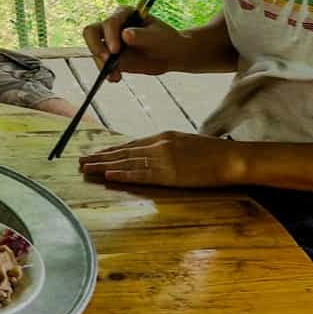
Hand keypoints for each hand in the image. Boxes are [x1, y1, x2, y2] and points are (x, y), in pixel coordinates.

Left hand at [77, 131, 242, 187]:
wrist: (232, 159)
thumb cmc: (214, 154)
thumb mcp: (187, 144)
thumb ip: (168, 149)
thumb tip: (154, 156)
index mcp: (163, 136)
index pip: (131, 144)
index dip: (111, 150)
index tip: (96, 154)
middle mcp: (159, 145)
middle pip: (124, 152)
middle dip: (101, 157)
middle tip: (80, 161)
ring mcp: (163, 158)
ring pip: (127, 163)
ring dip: (104, 166)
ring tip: (86, 169)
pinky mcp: (169, 174)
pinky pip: (140, 175)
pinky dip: (122, 175)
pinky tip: (107, 176)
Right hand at [81, 6, 186, 79]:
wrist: (169, 54)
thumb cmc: (165, 40)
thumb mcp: (158, 37)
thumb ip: (142, 35)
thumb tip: (125, 34)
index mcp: (124, 14)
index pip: (109, 23)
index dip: (110, 36)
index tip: (115, 51)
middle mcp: (113, 26)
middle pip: (91, 32)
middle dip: (96, 47)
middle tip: (105, 61)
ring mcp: (109, 41)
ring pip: (95, 50)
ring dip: (101, 65)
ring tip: (115, 76)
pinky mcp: (110, 57)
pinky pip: (101, 64)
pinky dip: (106, 72)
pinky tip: (116, 78)